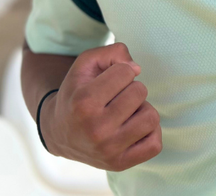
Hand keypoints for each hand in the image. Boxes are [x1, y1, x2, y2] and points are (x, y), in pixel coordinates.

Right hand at [41, 42, 161, 170]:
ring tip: (126, 112)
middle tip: (116, 98)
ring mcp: (109, 150)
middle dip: (131, 89)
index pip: (126, 72)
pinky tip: (134, 127)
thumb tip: (136, 68)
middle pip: (140, 92)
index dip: (121, 71)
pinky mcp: (120, 164)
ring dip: (142, 110)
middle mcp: (96, 129)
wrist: (59, 133)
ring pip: (151, 117)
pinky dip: (150, 132)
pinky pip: (155, 144)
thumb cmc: (77, 93)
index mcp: (84, 102)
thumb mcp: (85, 64)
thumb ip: (111, 52)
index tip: (110, 80)